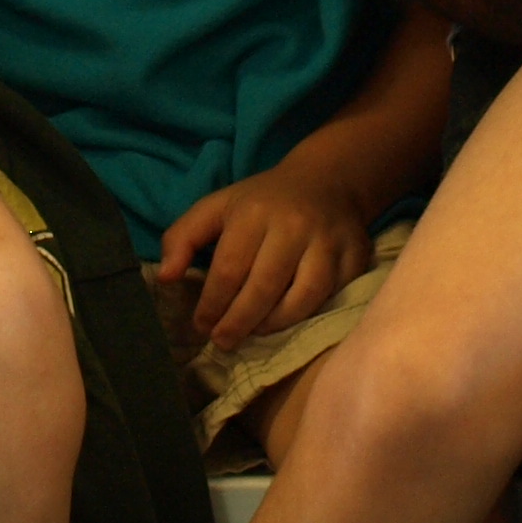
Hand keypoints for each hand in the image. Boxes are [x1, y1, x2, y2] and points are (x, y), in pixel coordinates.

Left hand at [154, 157, 378, 349]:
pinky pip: (332, 298)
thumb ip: (182, 237)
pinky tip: (289, 323)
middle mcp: (293, 225)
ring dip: (275, 325)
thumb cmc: (262, 201)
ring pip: (303, 297)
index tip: (202, 325)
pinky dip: (310, 316)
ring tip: (255, 334)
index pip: (229, 269)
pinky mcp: (355, 256)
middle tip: (224, 342)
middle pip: (264, 287)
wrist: (326, 180)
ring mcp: (329, 241)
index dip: (212, 304)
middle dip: (239, 322)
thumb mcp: (217, 207)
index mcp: (254, 211)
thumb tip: (165, 278)